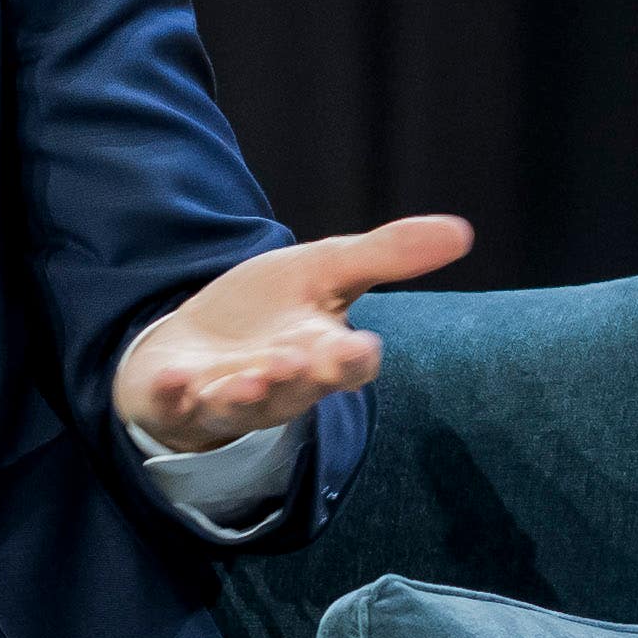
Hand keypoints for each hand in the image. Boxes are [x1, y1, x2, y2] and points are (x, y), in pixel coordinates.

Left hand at [115, 213, 477, 459]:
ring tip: (246, 379)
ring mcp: (226, 398)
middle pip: (297, 389)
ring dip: (244, 395)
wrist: (197, 344)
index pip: (349, 365)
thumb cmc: (270, 312)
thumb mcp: (326, 272)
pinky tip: (174, 379)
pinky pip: (176, 405)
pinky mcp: (176, 400)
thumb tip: (462, 231)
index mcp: (321, 355)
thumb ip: (386, 255)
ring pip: (240, 405)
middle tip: (302, 361)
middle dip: (300, 377)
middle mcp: (279, 385)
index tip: (358, 346)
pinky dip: (174, 396)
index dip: (353, 359)